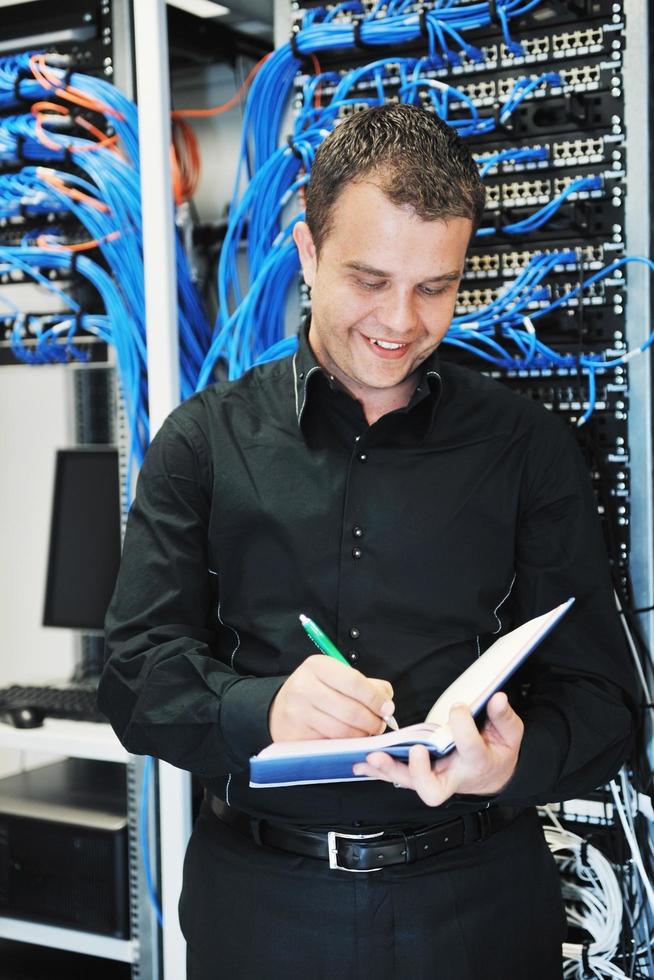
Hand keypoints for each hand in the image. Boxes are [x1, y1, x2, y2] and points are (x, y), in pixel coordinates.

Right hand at [269, 655, 394, 741]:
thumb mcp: (335, 677)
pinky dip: (345, 746)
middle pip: (350, 710)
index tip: (387, 708)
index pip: (354, 682)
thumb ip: (365, 685)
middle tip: (379, 725)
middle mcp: (304, 687)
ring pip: (342, 730)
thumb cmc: (315, 692)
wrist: (279, 708)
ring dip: (361, 736)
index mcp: (317, 666)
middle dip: (372, 722)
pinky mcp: (296, 735)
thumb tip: (386, 701)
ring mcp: (298, 713)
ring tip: (367, 734)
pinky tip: (350, 741)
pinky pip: (330, 744)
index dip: (375, 698)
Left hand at [352, 692, 522, 805]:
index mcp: (477, 762)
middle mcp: (453, 776)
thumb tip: (498, 698)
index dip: (462, 726)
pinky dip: (380, 770)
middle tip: (414, 751)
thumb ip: (502, 716)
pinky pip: (398, 776)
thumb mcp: (510, 733)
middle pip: (432, 788)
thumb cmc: (498, 752)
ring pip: (409, 783)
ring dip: (389, 770)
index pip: (469, 747)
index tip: (459, 708)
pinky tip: (363, 762)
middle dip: (418, 772)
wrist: (493, 776)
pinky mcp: (420, 776)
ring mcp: (435, 778)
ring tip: (373, 756)